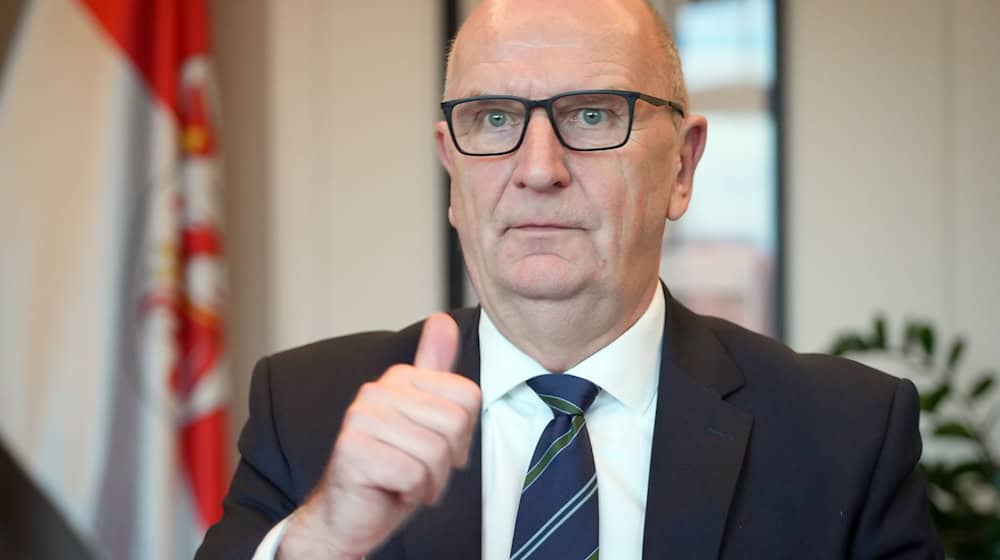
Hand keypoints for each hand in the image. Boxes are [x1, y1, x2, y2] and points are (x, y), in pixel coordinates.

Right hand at [277, 313, 481, 559]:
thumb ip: (435, 371)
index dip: (462, 434)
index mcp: (398, 379)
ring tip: (404, 482)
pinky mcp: (354, 450)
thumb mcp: (424, 422)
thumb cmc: (390, 474)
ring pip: (435, 452)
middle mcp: (375, 391)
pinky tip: (390, 491)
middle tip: (418, 470)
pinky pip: (414, 475)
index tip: (435, 448)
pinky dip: (411, 494)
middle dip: (446, 460)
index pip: (468, 396)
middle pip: (455, 424)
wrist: (347, 517)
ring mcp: (361, 418)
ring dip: (429, 481)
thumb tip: (442, 321)